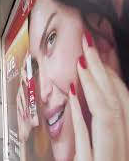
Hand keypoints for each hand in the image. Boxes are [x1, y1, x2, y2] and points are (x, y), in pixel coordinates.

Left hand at [69, 31, 128, 160]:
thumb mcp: (103, 150)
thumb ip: (99, 128)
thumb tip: (83, 97)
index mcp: (126, 143)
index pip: (123, 105)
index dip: (112, 78)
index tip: (98, 56)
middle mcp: (125, 151)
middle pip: (118, 105)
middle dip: (103, 73)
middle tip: (88, 46)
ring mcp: (112, 160)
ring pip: (109, 117)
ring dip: (95, 86)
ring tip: (82, 62)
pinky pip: (89, 139)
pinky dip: (82, 113)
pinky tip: (72, 94)